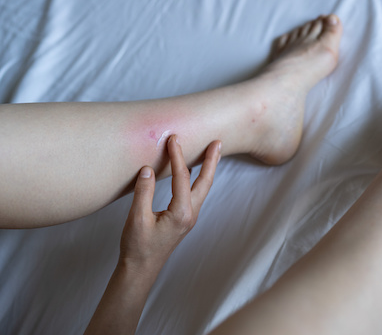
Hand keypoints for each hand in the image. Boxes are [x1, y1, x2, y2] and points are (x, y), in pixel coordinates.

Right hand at [119, 135, 220, 276]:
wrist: (140, 269)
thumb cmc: (138, 247)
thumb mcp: (136, 218)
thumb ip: (143, 192)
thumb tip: (147, 169)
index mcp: (181, 213)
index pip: (182, 178)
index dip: (177, 157)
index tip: (174, 140)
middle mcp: (190, 214)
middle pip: (205, 182)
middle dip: (212, 161)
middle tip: (218, 142)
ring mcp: (189, 217)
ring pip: (203, 188)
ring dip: (208, 169)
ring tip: (213, 152)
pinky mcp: (184, 219)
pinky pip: (195, 194)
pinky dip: (198, 179)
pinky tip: (195, 172)